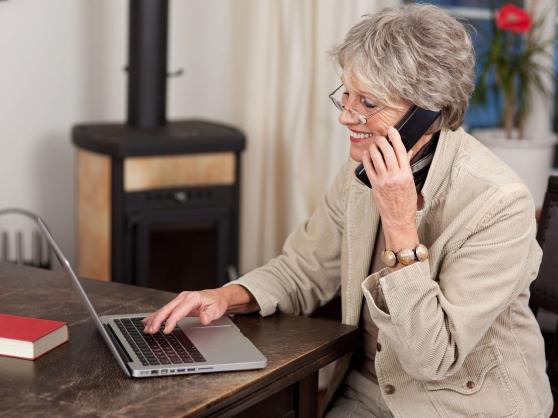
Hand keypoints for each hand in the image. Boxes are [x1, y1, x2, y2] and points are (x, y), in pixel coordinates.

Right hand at [142, 288, 227, 333]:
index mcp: (192, 298)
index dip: (171, 321)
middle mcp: (184, 297)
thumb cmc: (216, 302)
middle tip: (151, 331)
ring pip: (164, 309)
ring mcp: (179, 299)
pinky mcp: (178, 303)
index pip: (178, 311)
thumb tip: (204, 319)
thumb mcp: (216, 309)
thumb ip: (210, 314)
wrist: (218, 296)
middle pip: (167, 309)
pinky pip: (165, 310)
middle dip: (158, 320)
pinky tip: (148, 321)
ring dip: (154, 319)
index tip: (166, 330)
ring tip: (147, 329)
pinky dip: (156, 315)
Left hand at [361, 126, 418, 249]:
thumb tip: (406, 152)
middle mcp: (394, 176)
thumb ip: (407, 166)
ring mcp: (383, 180)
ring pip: (376, 157)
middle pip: (387, 151)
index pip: (400, 150)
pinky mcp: (374, 185)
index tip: (391, 130)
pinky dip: (367, 158)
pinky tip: (367, 154)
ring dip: (374, 147)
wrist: (399, 219)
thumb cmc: (407, 202)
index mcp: (406, 174)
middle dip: (383, 140)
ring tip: (374, 144)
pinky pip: (368, 167)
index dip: (395, 137)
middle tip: (381, 137)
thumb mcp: (411, 182)